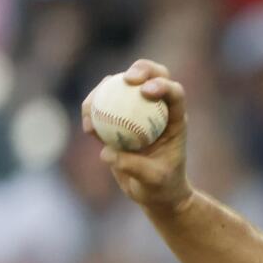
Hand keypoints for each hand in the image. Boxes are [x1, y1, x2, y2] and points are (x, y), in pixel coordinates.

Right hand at [82, 59, 190, 213]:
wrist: (154, 193)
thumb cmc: (161, 187)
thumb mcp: (153, 181)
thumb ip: (134, 167)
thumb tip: (107, 152)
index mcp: (175, 119)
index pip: (174, 93)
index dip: (162, 84)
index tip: (146, 91)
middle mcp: (158, 109)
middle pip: (152, 76)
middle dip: (140, 69)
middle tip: (125, 79)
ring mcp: (137, 110)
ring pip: (121, 86)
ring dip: (105, 90)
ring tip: (92, 109)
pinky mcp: (118, 117)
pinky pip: (103, 106)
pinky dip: (93, 111)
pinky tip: (87, 127)